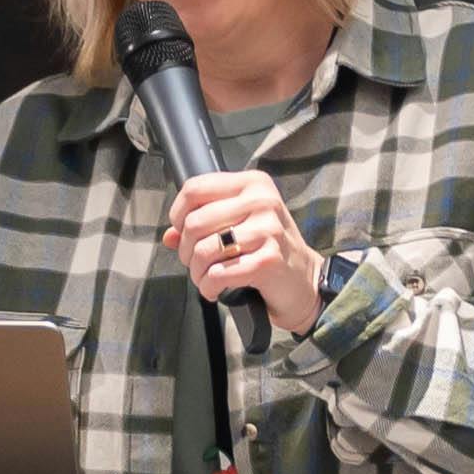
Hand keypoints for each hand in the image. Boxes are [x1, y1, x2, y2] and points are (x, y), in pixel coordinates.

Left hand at [163, 167, 325, 341]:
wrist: (304, 279)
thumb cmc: (267, 248)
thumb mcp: (239, 224)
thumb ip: (203, 223)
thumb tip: (169, 235)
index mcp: (252, 184)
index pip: (195, 188)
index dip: (178, 215)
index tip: (183, 233)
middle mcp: (261, 201)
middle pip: (195, 222)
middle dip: (186, 250)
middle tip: (195, 262)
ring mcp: (267, 230)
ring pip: (204, 250)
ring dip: (197, 272)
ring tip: (205, 277)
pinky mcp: (268, 260)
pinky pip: (219, 274)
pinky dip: (209, 287)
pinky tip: (215, 289)